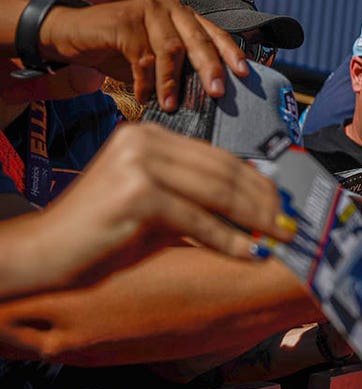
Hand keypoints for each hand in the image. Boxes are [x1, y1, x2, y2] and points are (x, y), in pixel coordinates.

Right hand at [36, 0, 249, 110]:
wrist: (73, 34)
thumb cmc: (120, 50)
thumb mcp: (156, 60)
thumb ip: (181, 69)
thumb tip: (209, 95)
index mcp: (184, 14)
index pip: (215, 33)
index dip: (230, 53)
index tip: (244, 74)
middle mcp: (170, 6)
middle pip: (198, 40)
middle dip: (210, 68)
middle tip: (217, 93)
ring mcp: (147, 9)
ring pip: (170, 50)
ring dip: (171, 82)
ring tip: (171, 105)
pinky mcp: (125, 19)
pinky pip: (142, 57)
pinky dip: (144, 82)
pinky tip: (143, 97)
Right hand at [38, 123, 296, 281]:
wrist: (44, 252)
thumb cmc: (103, 232)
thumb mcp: (156, 203)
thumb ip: (198, 197)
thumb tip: (257, 208)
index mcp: (151, 135)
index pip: (220, 158)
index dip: (258, 183)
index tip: (284, 205)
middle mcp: (146, 142)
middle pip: (224, 173)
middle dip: (263, 202)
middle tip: (290, 224)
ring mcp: (140, 166)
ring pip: (218, 194)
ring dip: (256, 220)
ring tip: (279, 238)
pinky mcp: (138, 197)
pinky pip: (199, 222)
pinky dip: (229, 240)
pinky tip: (251, 253)